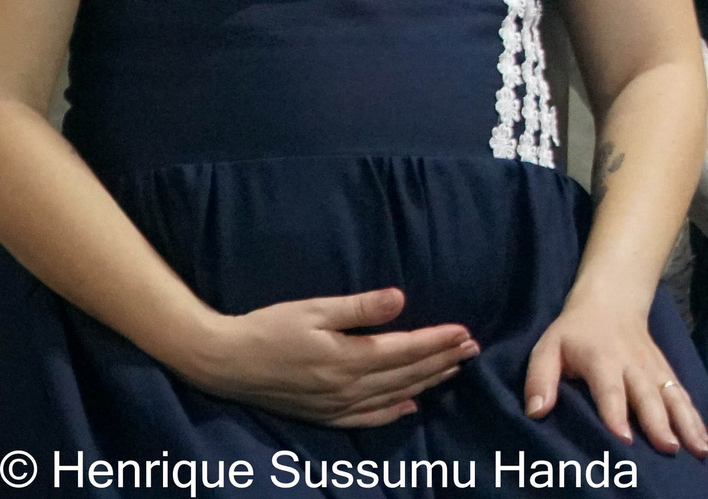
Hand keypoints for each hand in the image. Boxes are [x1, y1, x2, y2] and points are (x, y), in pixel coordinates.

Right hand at [172, 287, 475, 427]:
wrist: (223, 361)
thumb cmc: (268, 327)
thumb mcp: (314, 309)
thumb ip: (359, 308)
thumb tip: (401, 299)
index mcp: (348, 358)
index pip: (406, 350)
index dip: (438, 342)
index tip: (465, 332)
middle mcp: (347, 387)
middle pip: (406, 374)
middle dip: (442, 361)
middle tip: (473, 349)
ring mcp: (335, 404)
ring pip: (394, 395)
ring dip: (427, 382)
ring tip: (455, 370)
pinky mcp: (322, 414)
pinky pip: (366, 418)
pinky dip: (392, 412)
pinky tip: (410, 406)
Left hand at [524, 291, 707, 457]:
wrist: (612, 301)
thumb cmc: (574, 332)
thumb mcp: (547, 347)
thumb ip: (539, 378)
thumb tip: (536, 412)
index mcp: (602, 359)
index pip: (610, 390)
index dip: (616, 414)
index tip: (625, 439)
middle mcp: (634, 365)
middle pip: (648, 397)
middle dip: (661, 423)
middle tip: (670, 448)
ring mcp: (654, 369)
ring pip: (673, 397)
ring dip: (687, 423)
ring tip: (699, 448)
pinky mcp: (666, 372)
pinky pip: (683, 396)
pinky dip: (696, 418)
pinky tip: (705, 440)